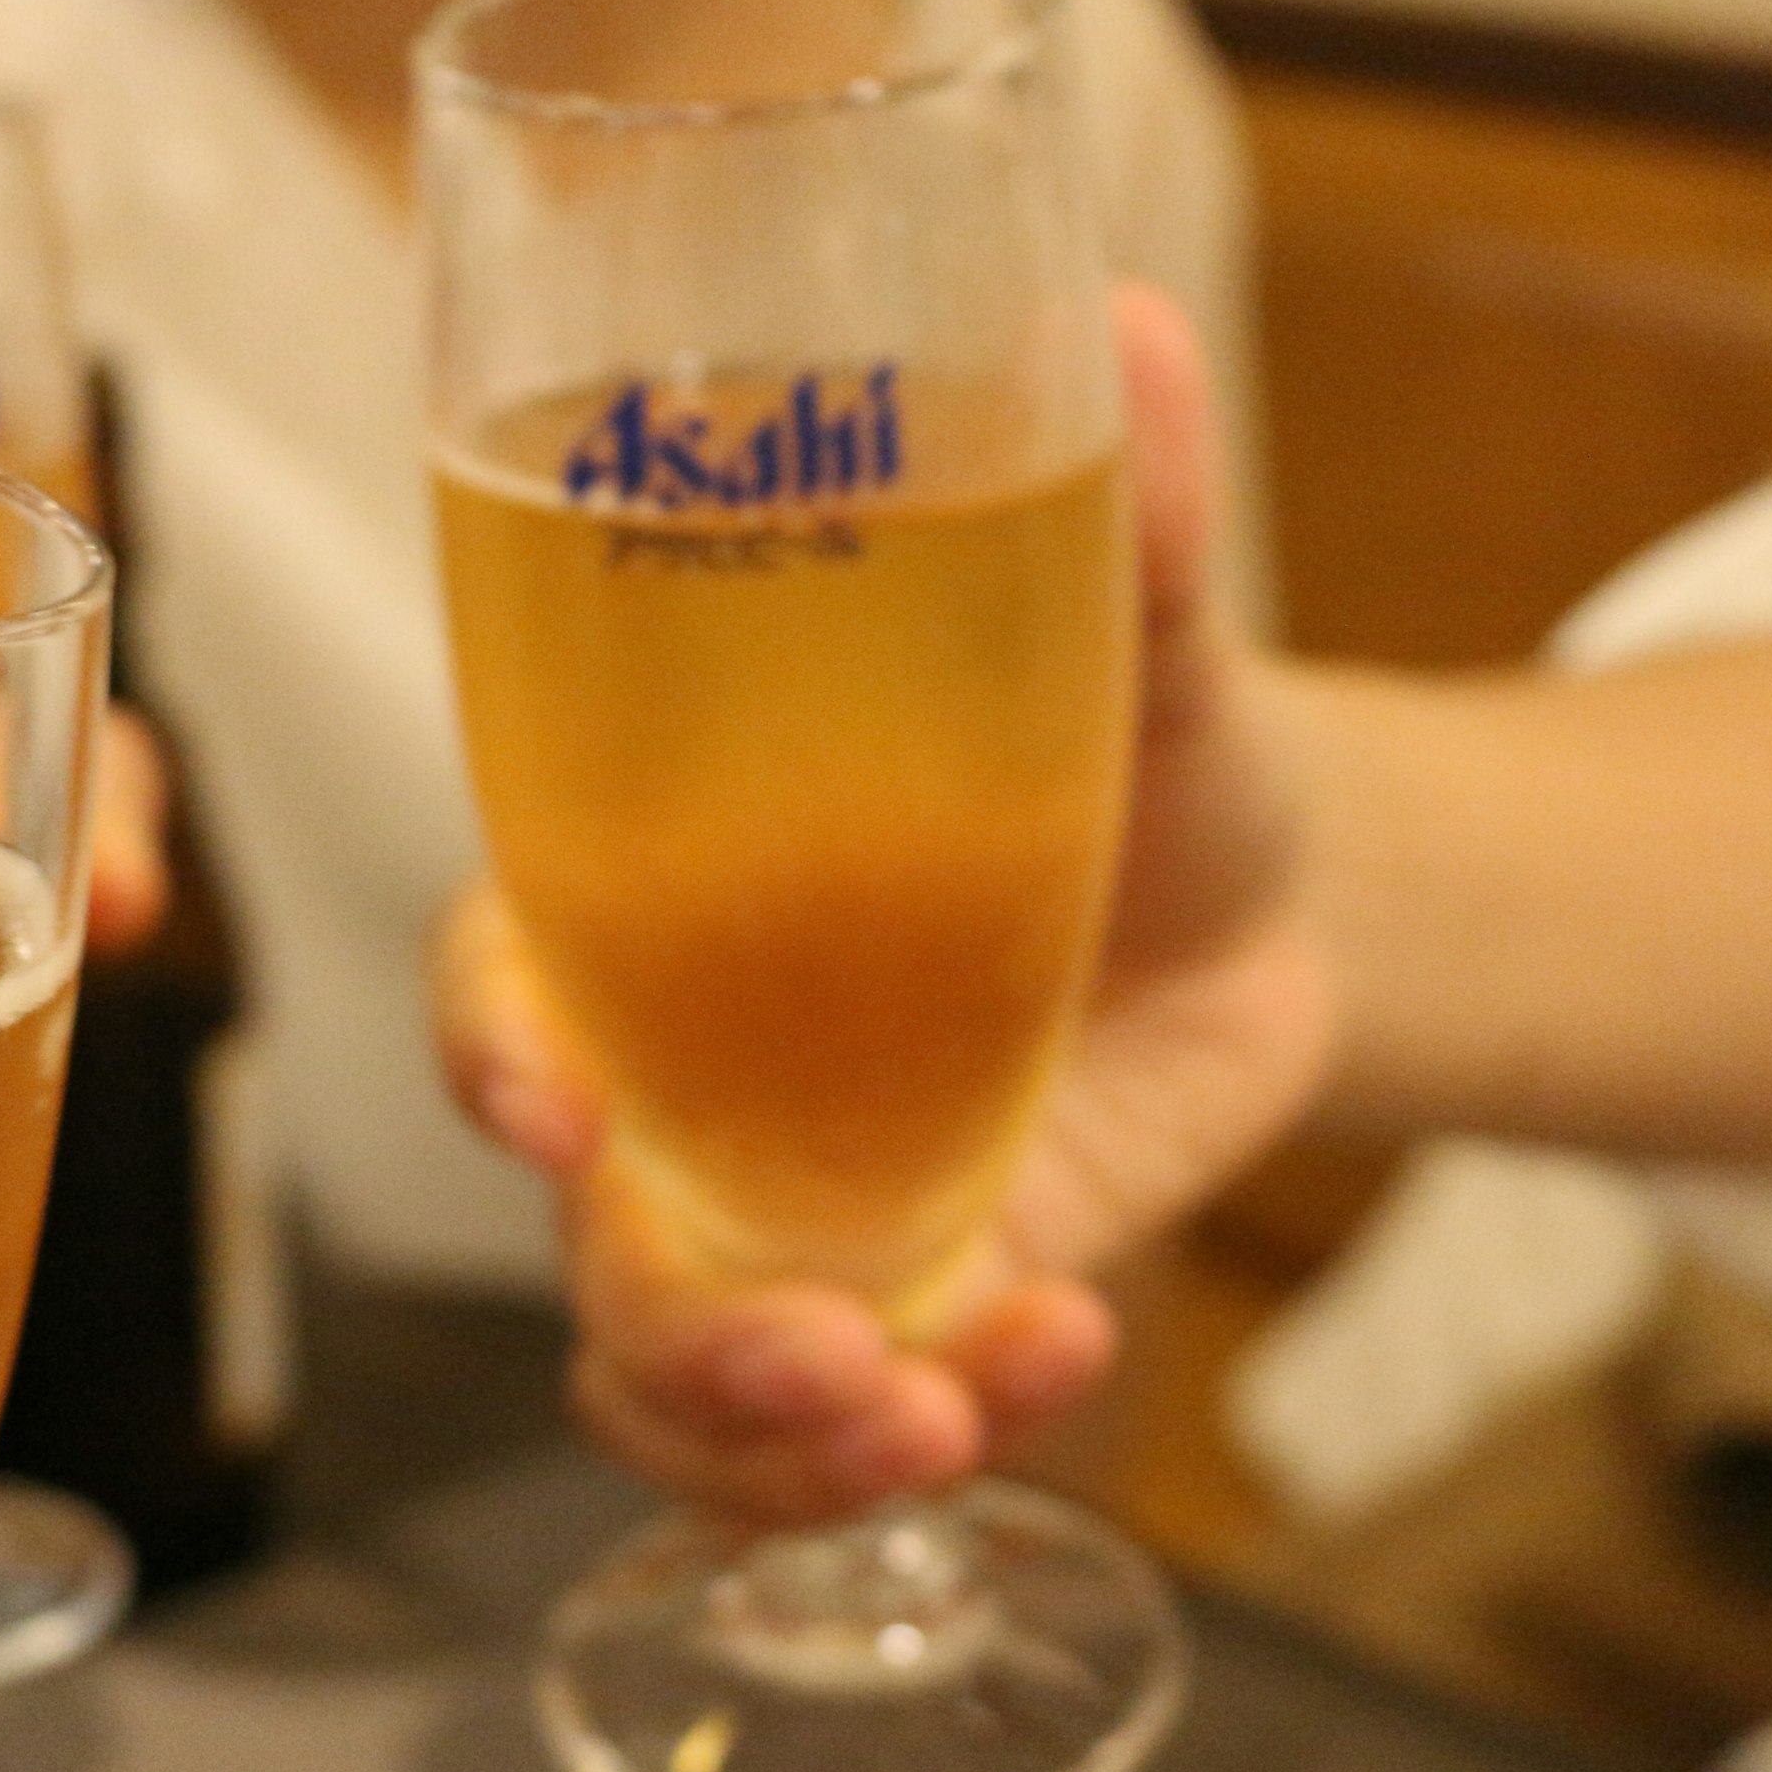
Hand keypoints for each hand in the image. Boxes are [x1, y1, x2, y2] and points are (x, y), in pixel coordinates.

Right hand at [432, 283, 1336, 1526]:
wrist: (1276, 887)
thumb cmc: (1139, 731)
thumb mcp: (1140, 631)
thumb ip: (1116, 508)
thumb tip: (1122, 323)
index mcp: (654, 899)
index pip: (501, 978)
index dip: (494, 1052)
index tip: (559, 1110)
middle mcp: (680, 1072)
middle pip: (582, 1240)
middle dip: (675, 1337)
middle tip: (830, 1356)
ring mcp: (779, 1205)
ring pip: (673, 1382)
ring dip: (772, 1448)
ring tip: (943, 1420)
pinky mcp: (898, 1297)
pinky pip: (837, 1426)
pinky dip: (941, 1421)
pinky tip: (1072, 1347)